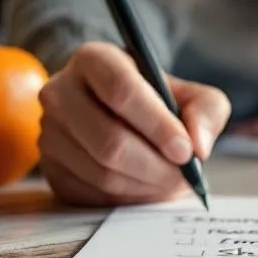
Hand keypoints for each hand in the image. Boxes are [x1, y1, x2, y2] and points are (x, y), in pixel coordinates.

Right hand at [38, 42, 231, 206]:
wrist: (120, 117)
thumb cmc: (158, 102)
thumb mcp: (192, 95)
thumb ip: (207, 111)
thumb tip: (198, 145)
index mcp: (94, 59)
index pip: (121, 90)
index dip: (157, 125)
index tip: (186, 151)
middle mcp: (60, 91)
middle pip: (109, 140)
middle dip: (156, 167)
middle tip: (184, 176)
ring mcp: (49, 131)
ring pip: (101, 172)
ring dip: (145, 185)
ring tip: (170, 181)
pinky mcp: (50, 167)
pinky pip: (91, 194)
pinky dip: (126, 199)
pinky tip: (145, 187)